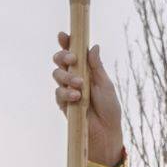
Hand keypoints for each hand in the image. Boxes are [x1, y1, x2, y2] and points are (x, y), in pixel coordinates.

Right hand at [54, 35, 125, 166]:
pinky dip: (66, 93)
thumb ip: (96, 67)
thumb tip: (93, 46)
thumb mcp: (105, 84)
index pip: (74, 53)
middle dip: (63, 57)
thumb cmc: (109, 107)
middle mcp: (75, 77)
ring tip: (80, 85)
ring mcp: (67, 90)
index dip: (67, 43)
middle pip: (60, 61)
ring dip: (67, 77)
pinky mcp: (63, 103)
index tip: (63, 35)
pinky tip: (76, 97)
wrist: (106, 131)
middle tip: (72, 60)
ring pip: (57, 75)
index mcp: (86, 70)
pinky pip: (58, 93)